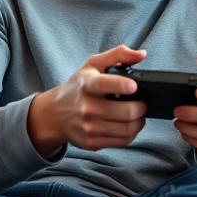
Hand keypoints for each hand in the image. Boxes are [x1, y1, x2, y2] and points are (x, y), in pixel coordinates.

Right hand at [27, 45, 147, 156]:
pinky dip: (132, 133)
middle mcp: (87, 108)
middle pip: (126, 112)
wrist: (53, 115)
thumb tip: (142, 54)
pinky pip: (123, 141)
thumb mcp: (93, 64)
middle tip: (142, 103)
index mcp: (87, 84)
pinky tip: (129, 124)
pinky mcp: (92, 143)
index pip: (103, 85)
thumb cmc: (77, 87)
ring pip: (128, 129)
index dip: (121, 85)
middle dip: (142, 107)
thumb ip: (118, 54)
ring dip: (139, 121)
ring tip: (138, 114)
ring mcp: (89, 127)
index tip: (133, 86)